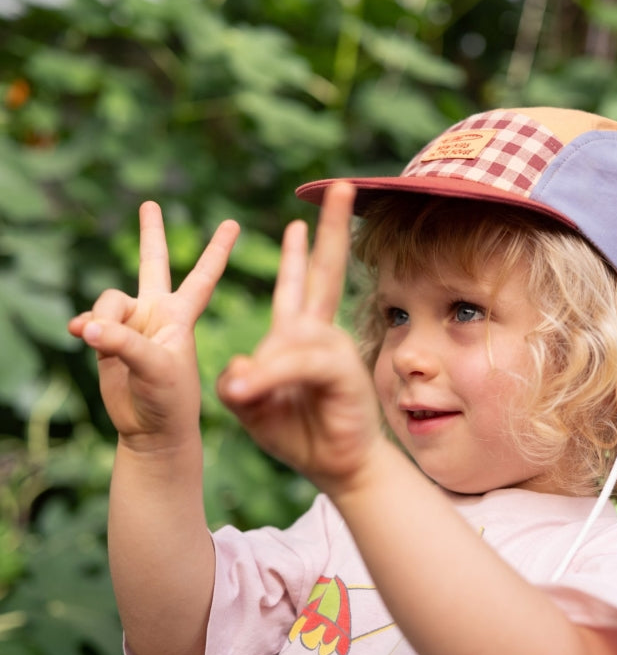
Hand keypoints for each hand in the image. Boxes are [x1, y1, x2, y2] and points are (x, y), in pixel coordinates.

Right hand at [68, 202, 239, 449]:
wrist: (152, 430)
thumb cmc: (169, 400)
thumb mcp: (155, 369)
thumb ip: (123, 343)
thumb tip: (87, 326)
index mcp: (181, 316)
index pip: (203, 276)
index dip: (217, 250)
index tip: (234, 223)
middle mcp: (157, 313)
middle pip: (153, 263)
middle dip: (152, 233)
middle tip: (150, 203)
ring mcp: (132, 325)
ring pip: (108, 301)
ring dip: (100, 318)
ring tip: (97, 340)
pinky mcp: (108, 340)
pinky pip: (90, 320)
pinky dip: (84, 326)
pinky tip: (79, 333)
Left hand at [217, 181, 382, 493]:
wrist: (339, 469)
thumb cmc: (299, 436)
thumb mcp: (252, 406)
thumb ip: (240, 383)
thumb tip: (235, 369)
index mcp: (300, 337)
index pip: (298, 285)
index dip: (298, 254)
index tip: (298, 223)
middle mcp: (321, 335)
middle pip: (328, 272)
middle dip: (332, 230)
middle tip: (343, 185)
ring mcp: (335, 350)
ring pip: (291, 336)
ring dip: (267, 368)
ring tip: (251, 395)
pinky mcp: (342, 372)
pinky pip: (301, 362)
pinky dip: (275, 375)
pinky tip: (255, 391)